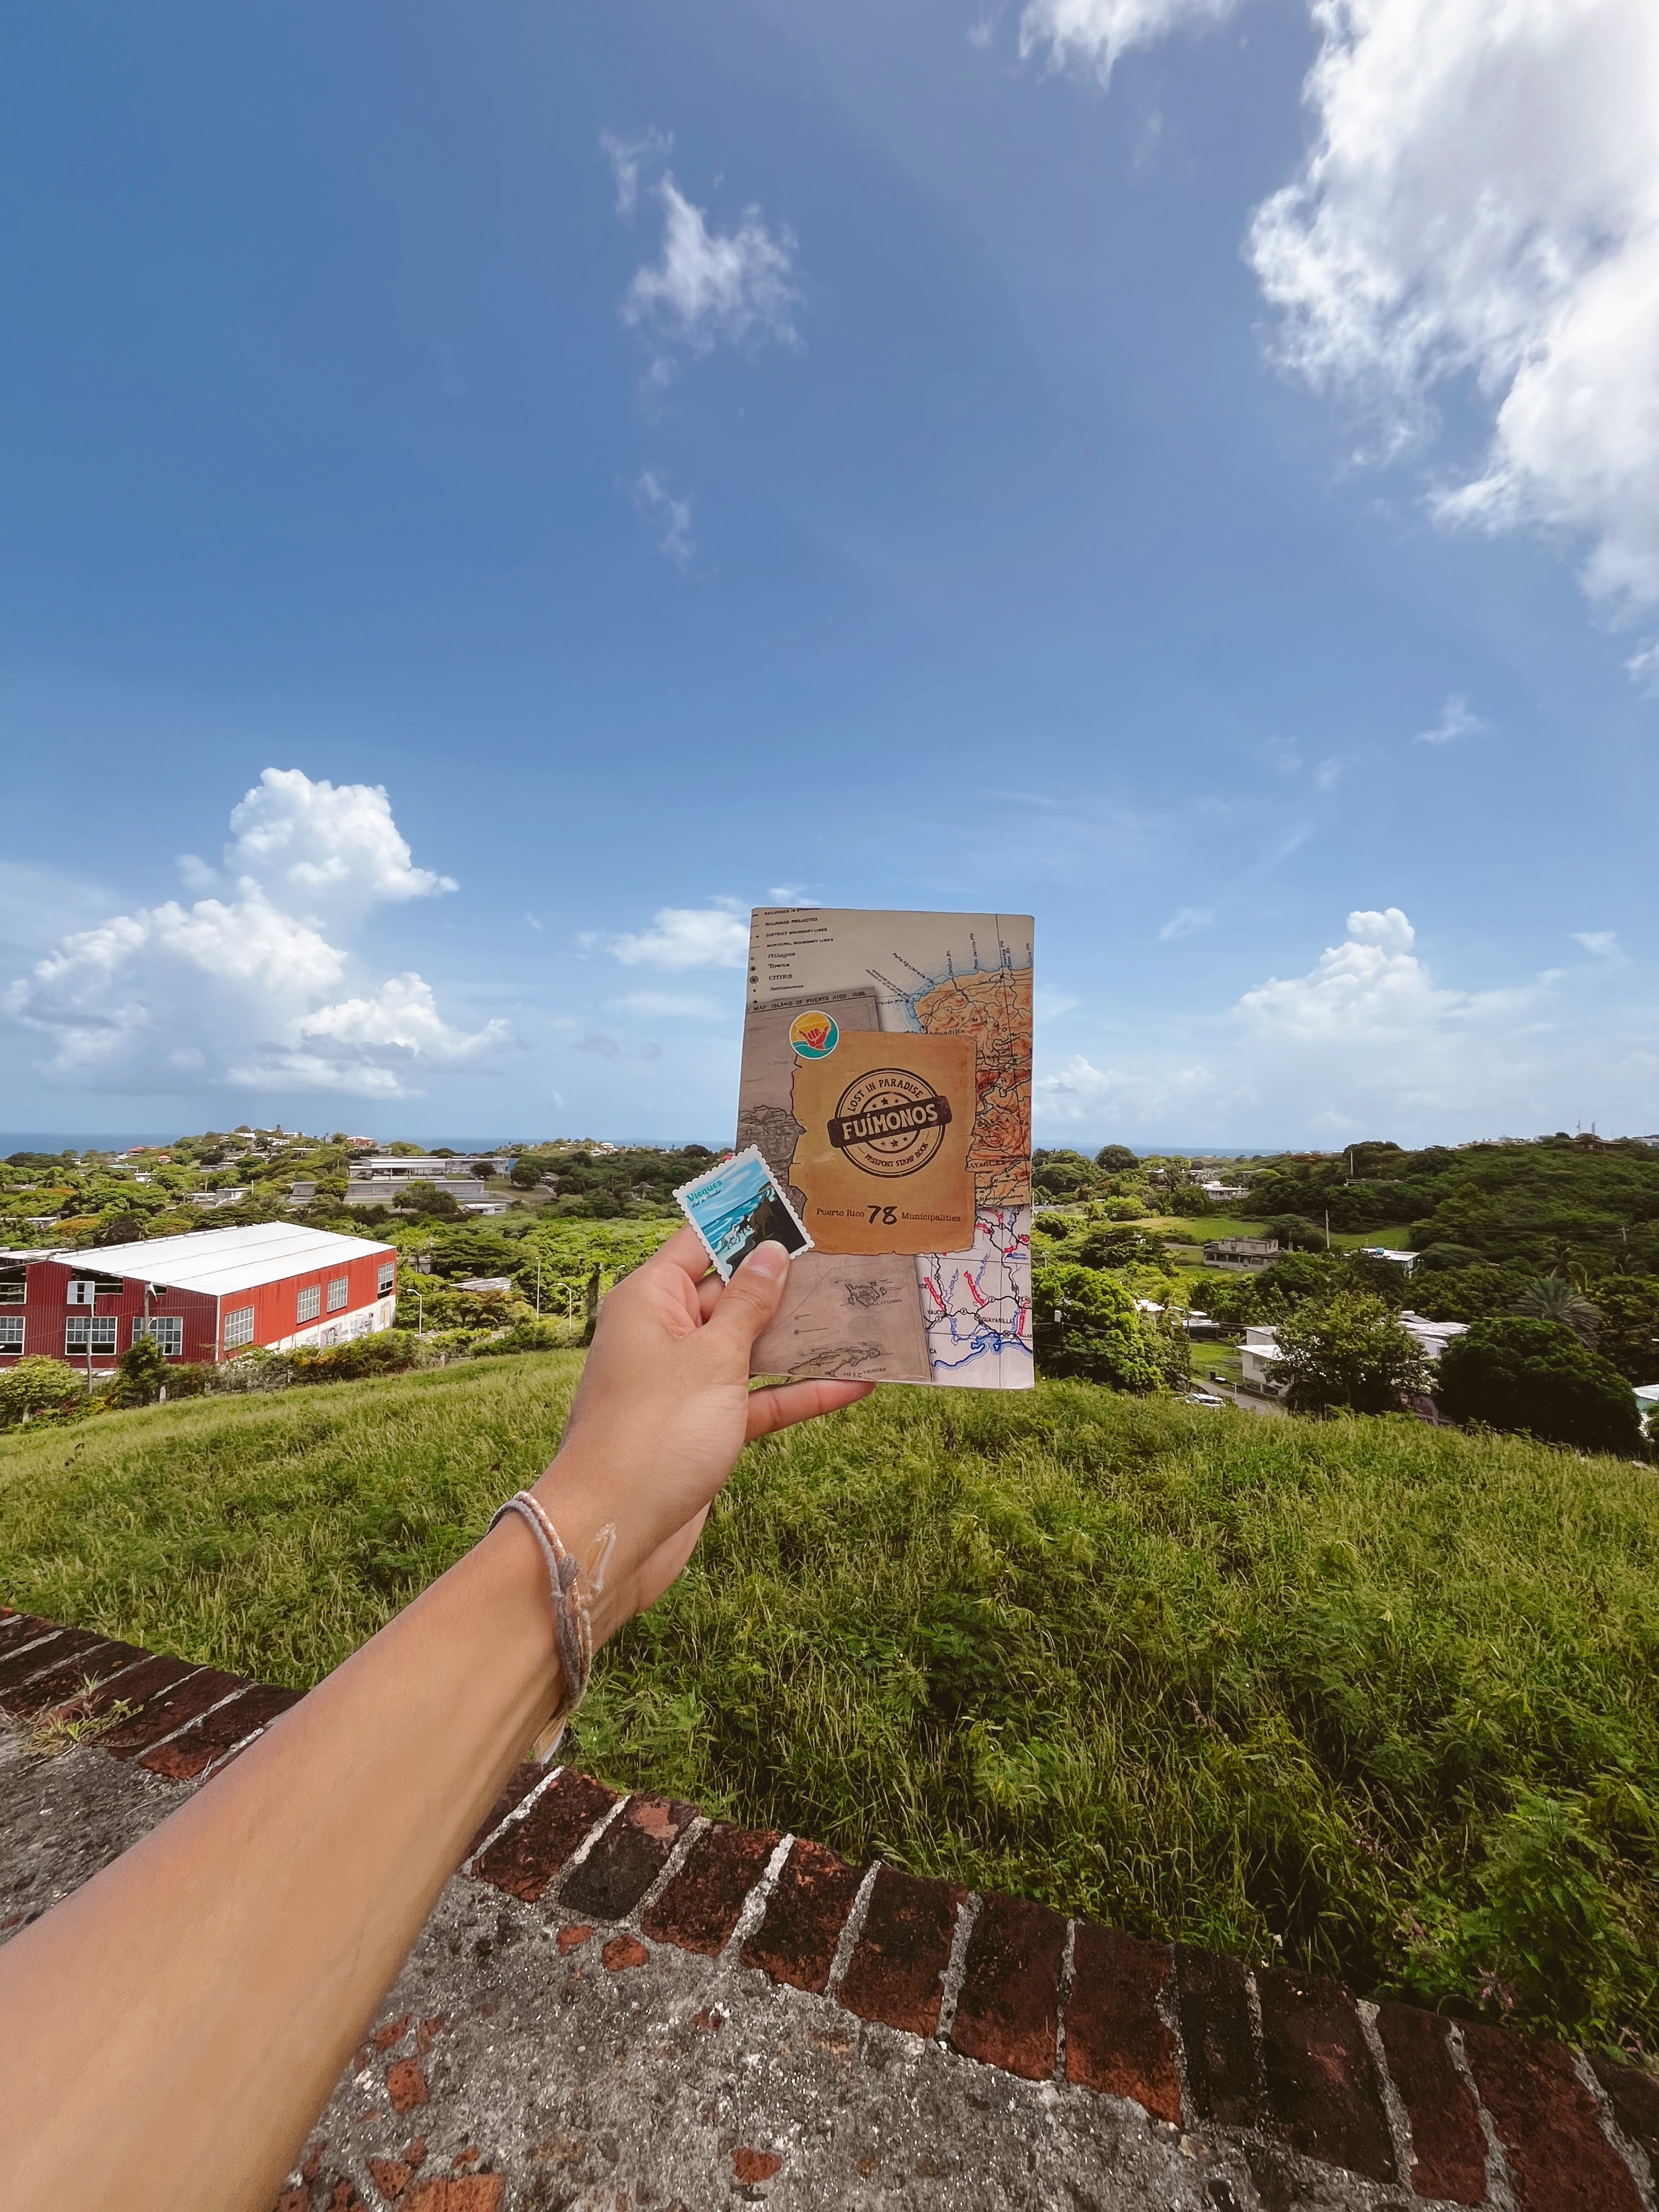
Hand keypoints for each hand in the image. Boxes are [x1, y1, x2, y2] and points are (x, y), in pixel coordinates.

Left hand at [538, 1228, 871, 1638]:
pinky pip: (759, 1400)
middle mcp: (664, 1335)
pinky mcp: (705, 1429)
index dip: (746, 1221)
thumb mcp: (712, 1357)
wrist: (614, 1532)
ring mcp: (686, 1384)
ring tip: (865, 1316)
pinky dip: (801, 1394)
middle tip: (851, 1259)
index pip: (701, 1241)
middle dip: (787, 1282)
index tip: (797, 1201)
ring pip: (753, 1349)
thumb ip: (749, 1304)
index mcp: (651, 1300)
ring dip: (803, 1340)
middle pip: (733, 1294)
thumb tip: (770, 1253)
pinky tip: (855, 1384)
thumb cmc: (654, 1432)